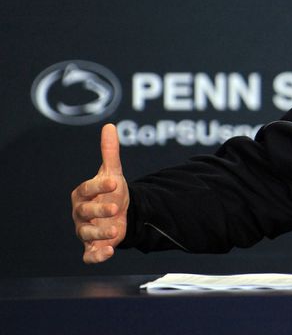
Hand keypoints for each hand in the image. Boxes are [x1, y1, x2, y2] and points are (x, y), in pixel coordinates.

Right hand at [71, 124, 128, 263]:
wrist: (120, 214)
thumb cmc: (111, 192)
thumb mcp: (113, 172)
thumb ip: (110, 152)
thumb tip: (109, 126)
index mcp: (83, 193)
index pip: (87, 189)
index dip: (99, 186)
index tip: (116, 182)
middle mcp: (80, 213)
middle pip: (85, 212)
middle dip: (99, 210)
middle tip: (117, 208)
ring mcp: (85, 230)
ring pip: (87, 234)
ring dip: (100, 234)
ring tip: (115, 232)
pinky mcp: (92, 247)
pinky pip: (89, 255)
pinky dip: (97, 256)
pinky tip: (109, 253)